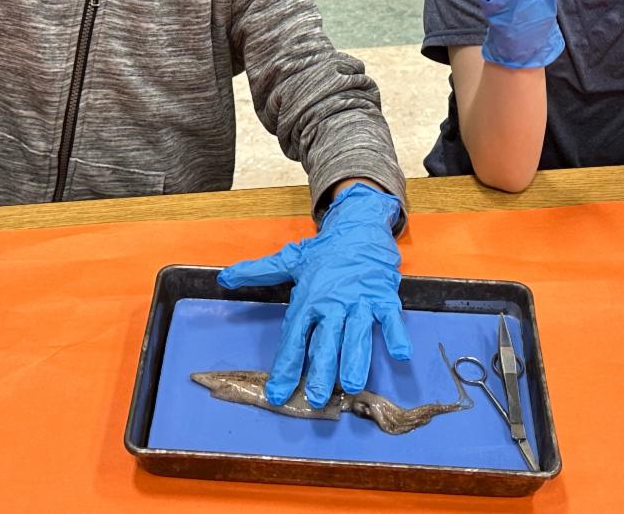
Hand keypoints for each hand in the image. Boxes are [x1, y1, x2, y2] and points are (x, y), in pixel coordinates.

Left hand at [217, 183, 410, 407]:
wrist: (359, 226)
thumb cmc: (325, 250)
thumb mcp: (290, 260)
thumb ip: (258, 272)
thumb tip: (225, 277)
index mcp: (309, 298)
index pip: (294, 336)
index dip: (285, 366)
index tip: (277, 392)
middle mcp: (333, 302)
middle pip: (325, 341)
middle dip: (320, 370)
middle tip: (316, 398)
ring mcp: (360, 300)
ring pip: (357, 334)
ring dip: (354, 360)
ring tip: (351, 385)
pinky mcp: (384, 296)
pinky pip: (391, 319)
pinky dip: (396, 335)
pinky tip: (399, 354)